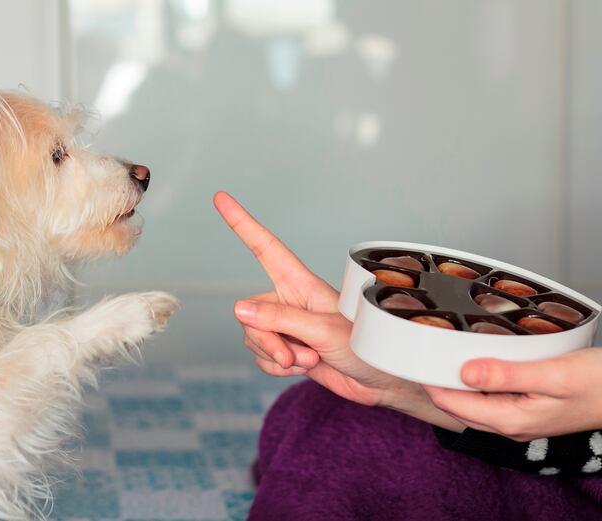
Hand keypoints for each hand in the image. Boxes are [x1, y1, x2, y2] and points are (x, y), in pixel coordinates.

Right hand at [214, 191, 463, 429]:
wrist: (380, 382)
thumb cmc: (365, 346)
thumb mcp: (322, 331)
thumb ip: (279, 320)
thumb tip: (238, 309)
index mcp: (301, 284)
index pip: (265, 248)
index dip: (242, 223)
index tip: (221, 198)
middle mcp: (290, 301)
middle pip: (250, 313)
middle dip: (266, 339)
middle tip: (292, 355)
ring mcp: (287, 327)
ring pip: (253, 338)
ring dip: (276, 356)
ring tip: (308, 360)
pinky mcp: (287, 350)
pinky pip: (261, 357)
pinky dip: (277, 369)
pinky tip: (302, 369)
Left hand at [424, 347, 601, 440]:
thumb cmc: (601, 382)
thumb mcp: (552, 374)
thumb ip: (507, 375)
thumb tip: (464, 372)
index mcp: (512, 419)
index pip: (453, 403)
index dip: (430, 381)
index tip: (414, 356)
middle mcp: (511, 424)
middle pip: (458, 405)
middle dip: (437, 382)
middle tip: (422, 350)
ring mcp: (518, 419)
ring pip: (472, 403)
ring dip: (455, 382)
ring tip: (440, 353)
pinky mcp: (526, 410)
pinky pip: (490, 399)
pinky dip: (476, 382)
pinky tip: (475, 363)